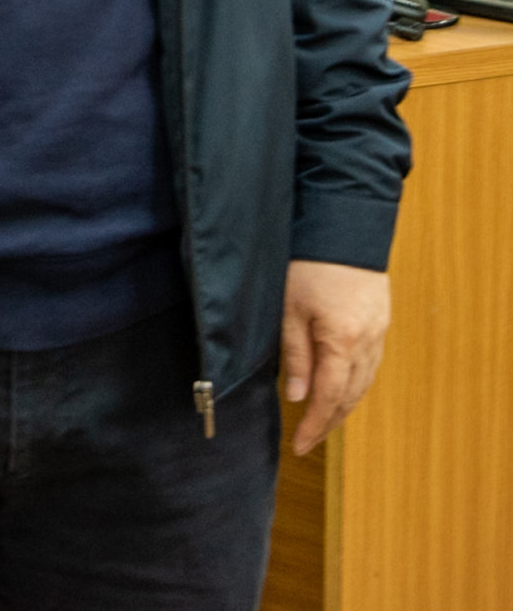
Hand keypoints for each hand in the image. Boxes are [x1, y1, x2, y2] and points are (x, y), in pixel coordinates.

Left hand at [281, 259, 390, 455]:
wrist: (344, 225)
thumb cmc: (310, 263)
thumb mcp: (291, 309)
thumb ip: (296, 356)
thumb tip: (298, 398)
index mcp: (342, 342)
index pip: (329, 398)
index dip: (314, 426)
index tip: (299, 446)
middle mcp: (367, 343)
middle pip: (350, 397)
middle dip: (329, 422)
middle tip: (308, 440)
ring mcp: (378, 332)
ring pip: (364, 383)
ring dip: (344, 405)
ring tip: (322, 420)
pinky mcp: (381, 320)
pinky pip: (371, 365)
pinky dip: (355, 383)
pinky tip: (342, 387)